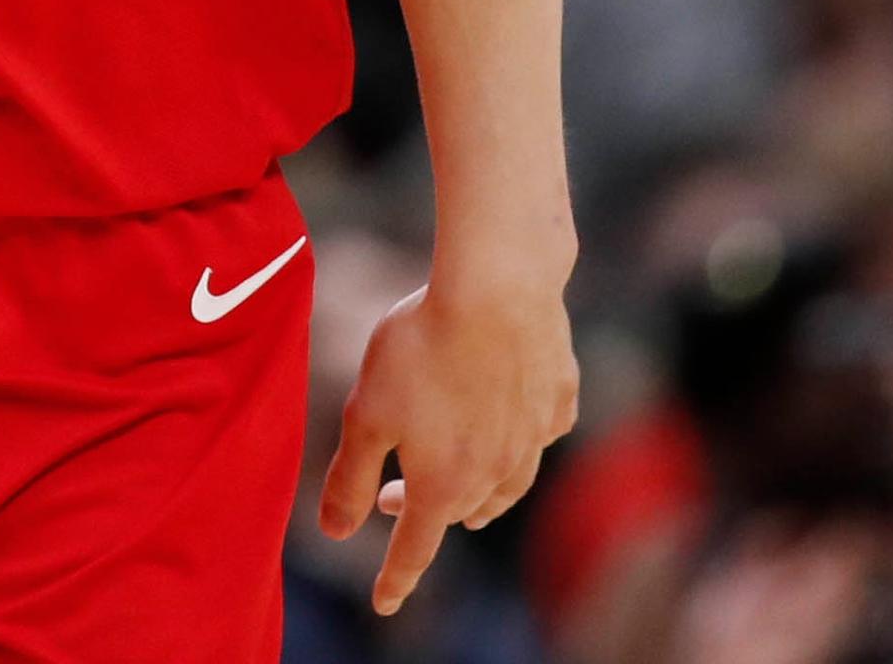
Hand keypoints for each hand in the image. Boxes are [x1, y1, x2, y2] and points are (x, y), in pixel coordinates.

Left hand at [315, 273, 579, 613]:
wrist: (498, 288)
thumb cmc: (420, 347)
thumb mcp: (366, 413)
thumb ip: (351, 478)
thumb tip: (334, 534)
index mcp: (443, 482)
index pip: (415, 548)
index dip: (396, 578)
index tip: (385, 603)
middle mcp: (496, 472)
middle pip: (458, 510)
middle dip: (424, 513)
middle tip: (392, 500)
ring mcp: (534, 437)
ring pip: (508, 485)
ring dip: (479, 496)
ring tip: (466, 500)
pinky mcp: (558, 398)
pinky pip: (542, 435)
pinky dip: (525, 444)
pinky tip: (519, 434)